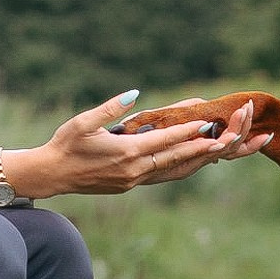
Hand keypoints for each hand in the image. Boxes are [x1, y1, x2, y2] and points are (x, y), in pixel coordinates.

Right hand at [0, 92, 270, 199]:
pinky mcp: (130, 185)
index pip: (165, 140)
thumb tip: (135, 92)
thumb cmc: (64, 143)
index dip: (188, 131)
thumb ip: (111, 107)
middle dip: (203, 147)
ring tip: (218, 150)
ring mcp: (134, 181)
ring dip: (196, 160)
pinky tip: (191, 161)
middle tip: (228, 138)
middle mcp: (135, 170)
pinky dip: (180, 168)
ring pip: (173, 171)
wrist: (51, 175)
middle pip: (176, 158)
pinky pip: (163, 176)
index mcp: (126, 153)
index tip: (208, 122)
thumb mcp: (83, 121)